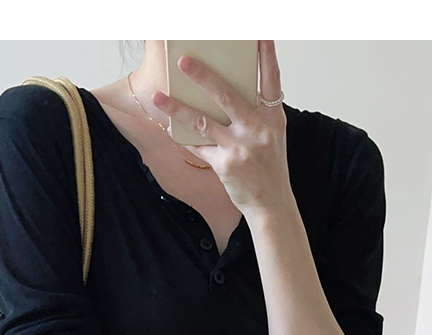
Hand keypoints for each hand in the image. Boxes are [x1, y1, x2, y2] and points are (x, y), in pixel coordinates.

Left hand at [151, 41, 291, 214]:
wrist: (271, 204)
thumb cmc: (269, 166)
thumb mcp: (271, 135)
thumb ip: (255, 112)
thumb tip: (223, 90)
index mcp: (272, 117)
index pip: (271, 79)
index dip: (266, 55)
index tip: (260, 34)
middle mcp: (257, 129)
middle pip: (227, 95)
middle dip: (203, 76)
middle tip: (183, 60)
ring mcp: (240, 147)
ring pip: (203, 122)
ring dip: (177, 108)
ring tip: (158, 96)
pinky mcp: (225, 164)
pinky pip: (198, 146)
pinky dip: (182, 137)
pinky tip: (168, 127)